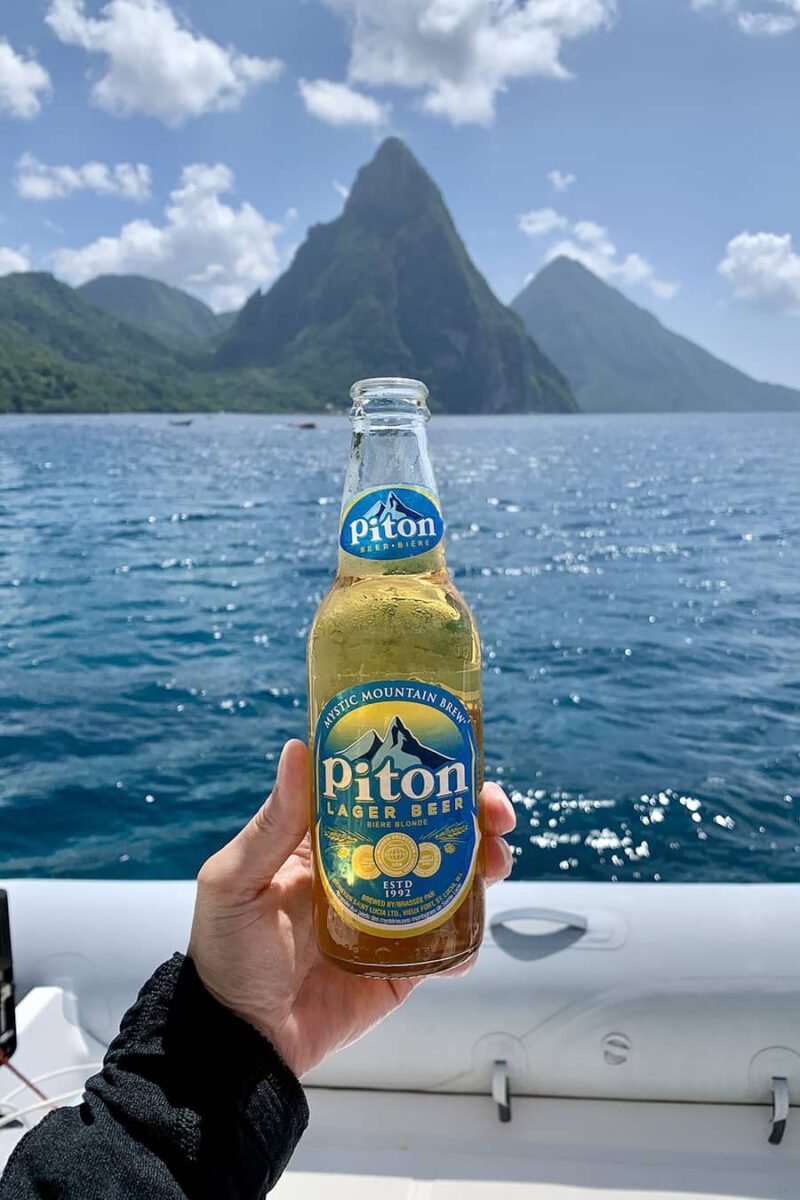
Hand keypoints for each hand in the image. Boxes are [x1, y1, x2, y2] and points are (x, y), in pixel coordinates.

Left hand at [188, 739, 515, 1077]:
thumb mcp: (238, 880)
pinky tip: (468, 936)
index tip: (455, 756)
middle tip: (494, 812)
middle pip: (432, 827)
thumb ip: (274, 822)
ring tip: (496, 859)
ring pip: (452, 878)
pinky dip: (468, 939)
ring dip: (484, 862)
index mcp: (327, 840)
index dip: (422, 771)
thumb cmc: (227, 953)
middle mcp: (365, 870)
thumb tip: (298, 747)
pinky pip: (449, 948)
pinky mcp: (404, 966)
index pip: (384, 791)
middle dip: (472, 812)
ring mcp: (390, 917)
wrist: (242, 1042)